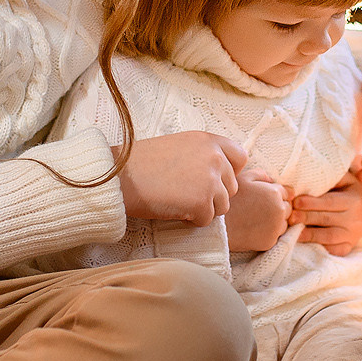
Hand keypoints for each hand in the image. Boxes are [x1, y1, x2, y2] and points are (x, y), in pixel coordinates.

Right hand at [115, 132, 245, 225]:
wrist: (121, 177)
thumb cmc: (143, 163)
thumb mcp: (179, 145)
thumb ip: (204, 155)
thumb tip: (222, 172)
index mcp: (208, 140)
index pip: (240, 156)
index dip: (229, 171)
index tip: (213, 179)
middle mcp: (214, 157)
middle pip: (231, 186)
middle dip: (213, 194)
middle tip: (186, 193)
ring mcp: (210, 180)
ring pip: (222, 206)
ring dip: (204, 208)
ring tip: (178, 200)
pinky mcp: (202, 202)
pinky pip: (207, 220)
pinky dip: (192, 220)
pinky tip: (173, 208)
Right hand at [226, 169, 292, 251]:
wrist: (218, 227)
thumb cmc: (230, 200)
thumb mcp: (243, 179)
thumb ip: (261, 174)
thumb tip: (271, 179)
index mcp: (274, 192)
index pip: (285, 192)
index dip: (273, 194)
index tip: (261, 198)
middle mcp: (280, 210)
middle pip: (287, 207)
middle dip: (277, 207)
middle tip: (259, 209)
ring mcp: (276, 227)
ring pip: (283, 222)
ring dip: (275, 220)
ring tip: (256, 219)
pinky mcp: (271, 241)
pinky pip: (276, 235)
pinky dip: (269, 232)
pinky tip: (254, 228)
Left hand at [294, 178, 361, 256]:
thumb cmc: (349, 191)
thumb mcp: (345, 180)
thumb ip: (329, 178)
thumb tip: (306, 175)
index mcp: (354, 200)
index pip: (330, 202)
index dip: (312, 203)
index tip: (295, 202)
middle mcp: (355, 220)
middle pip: (326, 219)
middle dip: (306, 218)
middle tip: (289, 217)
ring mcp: (352, 235)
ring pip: (328, 237)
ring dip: (309, 235)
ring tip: (293, 231)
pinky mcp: (348, 247)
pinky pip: (333, 250)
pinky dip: (319, 248)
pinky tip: (305, 244)